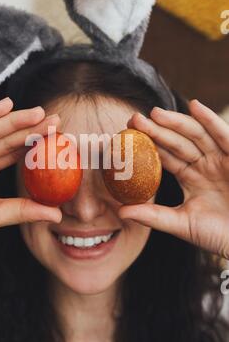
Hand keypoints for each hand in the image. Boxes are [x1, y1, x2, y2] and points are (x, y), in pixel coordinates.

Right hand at [0, 98, 61, 253]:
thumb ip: (21, 210)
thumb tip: (56, 213)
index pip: (12, 153)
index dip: (34, 145)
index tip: (58, 139)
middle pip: (5, 139)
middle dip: (30, 129)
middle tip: (56, 121)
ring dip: (14, 120)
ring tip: (39, 113)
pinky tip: (5, 106)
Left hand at [119, 100, 228, 258]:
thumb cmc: (219, 235)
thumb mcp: (182, 224)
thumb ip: (154, 216)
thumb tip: (121, 212)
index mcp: (191, 177)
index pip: (166, 156)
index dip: (148, 145)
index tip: (126, 137)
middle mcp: (205, 165)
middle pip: (178, 142)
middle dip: (157, 129)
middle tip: (134, 119)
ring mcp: (221, 159)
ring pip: (196, 135)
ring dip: (177, 122)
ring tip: (155, 113)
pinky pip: (223, 136)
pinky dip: (210, 120)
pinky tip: (194, 106)